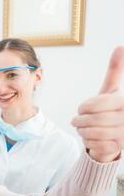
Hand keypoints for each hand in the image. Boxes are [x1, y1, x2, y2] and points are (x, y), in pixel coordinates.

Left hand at [72, 46, 123, 162]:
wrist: (114, 136)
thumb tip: (120, 46)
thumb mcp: (111, 90)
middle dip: (80, 120)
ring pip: (92, 132)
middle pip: (93, 119)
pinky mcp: (118, 148)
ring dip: (82, 131)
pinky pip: (94, 145)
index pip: (98, 103)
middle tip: (76, 121)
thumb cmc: (110, 109)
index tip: (82, 109)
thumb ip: (115, 70)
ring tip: (81, 128)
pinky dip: (87, 141)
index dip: (85, 107)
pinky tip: (90, 138)